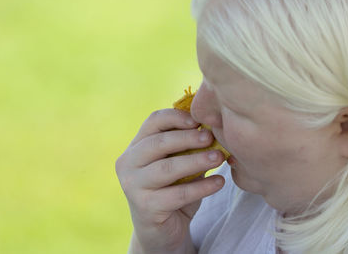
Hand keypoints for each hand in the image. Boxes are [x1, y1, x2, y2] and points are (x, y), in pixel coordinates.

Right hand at [116, 108, 224, 253]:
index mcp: (135, 146)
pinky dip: (201, 187)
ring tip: (219, 157)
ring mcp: (133, 186)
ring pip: (167, 168)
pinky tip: (219, 182)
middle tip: (211, 137)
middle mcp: (128, 163)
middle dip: (188, 138)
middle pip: (158, 143)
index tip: (199, 120)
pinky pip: (178, 194)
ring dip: (196, 161)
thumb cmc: (172, 190)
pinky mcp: (145, 207)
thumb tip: (212, 128)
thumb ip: (187, 147)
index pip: (153, 122)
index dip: (176, 117)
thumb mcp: (178, 164)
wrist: (162, 230)